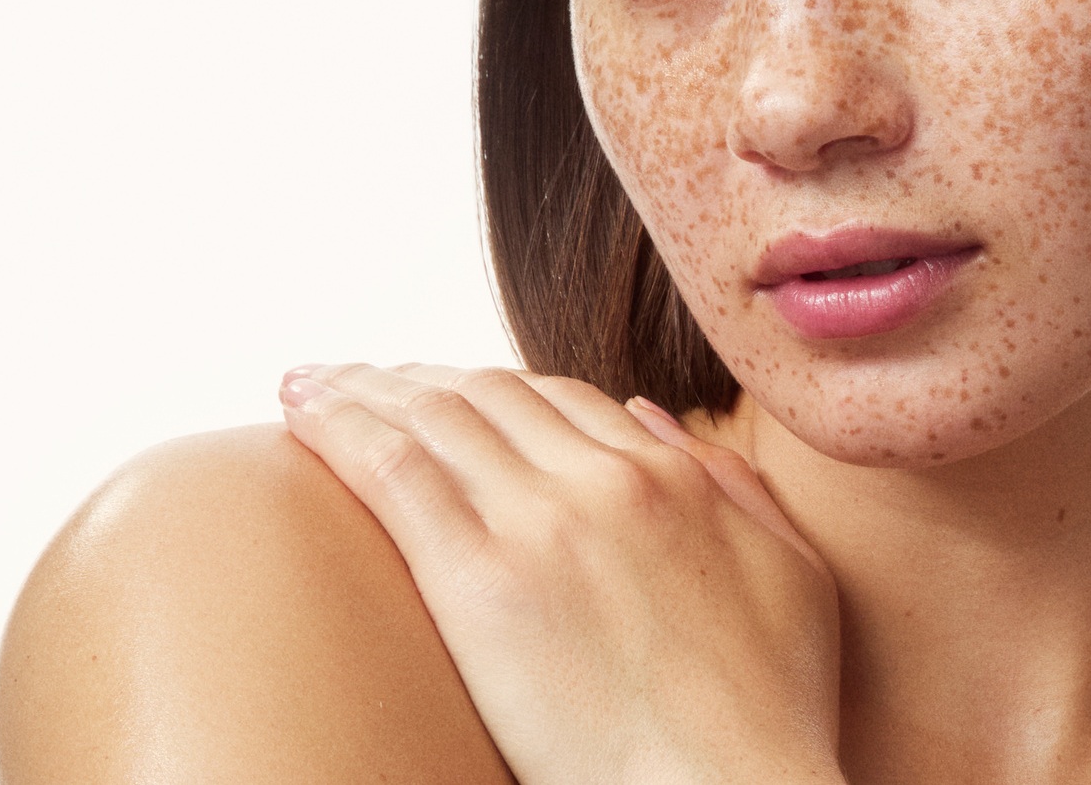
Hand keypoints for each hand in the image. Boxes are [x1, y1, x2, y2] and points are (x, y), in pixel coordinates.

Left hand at [278, 362, 841, 784]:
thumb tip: (655, 419)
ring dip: (362, 389)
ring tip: (307, 385)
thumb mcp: (790, 573)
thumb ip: (732, 486)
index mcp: (675, 478)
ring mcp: (544, 521)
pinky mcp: (482, 579)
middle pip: (489, 395)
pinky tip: (301, 414)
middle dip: (413, 378)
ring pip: (434, 415)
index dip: (490, 389)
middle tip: (355, 379)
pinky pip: (396, 472)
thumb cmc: (772, 712)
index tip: (441, 391)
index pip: (560, 400)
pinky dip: (341, 427)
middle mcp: (606, 478)